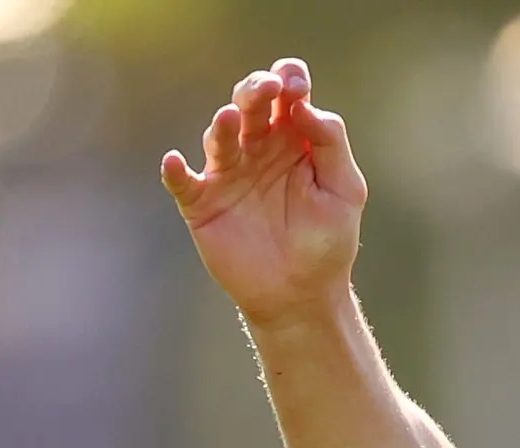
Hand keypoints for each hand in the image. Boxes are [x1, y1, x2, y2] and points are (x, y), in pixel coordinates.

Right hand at [161, 59, 367, 328]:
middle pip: (250, 104)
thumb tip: (305, 106)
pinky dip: (175, 172)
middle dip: (255, 90)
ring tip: (232, 117)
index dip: (288, 80)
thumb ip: (330, 144)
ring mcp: (228, 173)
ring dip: (224, 125)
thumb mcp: (345, 190)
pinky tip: (174, 163)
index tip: (294, 84)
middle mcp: (257, 148)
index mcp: (293, 139)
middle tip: (267, 88)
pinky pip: (183, 183)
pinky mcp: (203, 203)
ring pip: (219, 137)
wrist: (303, 294)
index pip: (286, 95)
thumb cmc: (327, 241)